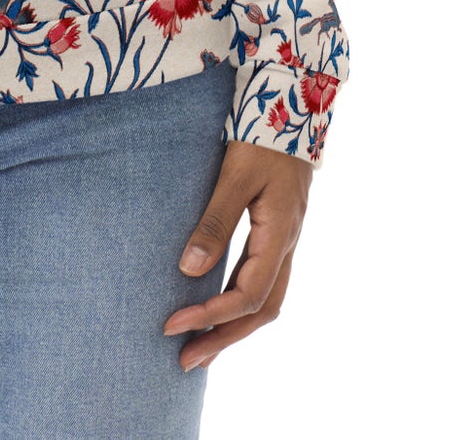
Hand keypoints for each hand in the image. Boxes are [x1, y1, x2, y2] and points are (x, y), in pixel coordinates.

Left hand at [163, 140, 313, 370]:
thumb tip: (189, 270)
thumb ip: (215, 221)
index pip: (246, 294)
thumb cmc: (261, 137)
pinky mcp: (276, 232)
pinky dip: (240, 303)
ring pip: (266, 300)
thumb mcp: (235, 175)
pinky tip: (219, 308)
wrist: (293, 104)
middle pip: (261, 310)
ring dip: (234, 327)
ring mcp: (285, 240)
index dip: (211, 315)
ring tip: (200, 349)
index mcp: (279, 234)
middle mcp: (286, 244)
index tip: (172, 324)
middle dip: (224, 338)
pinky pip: (263, 281)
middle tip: (184, 361)